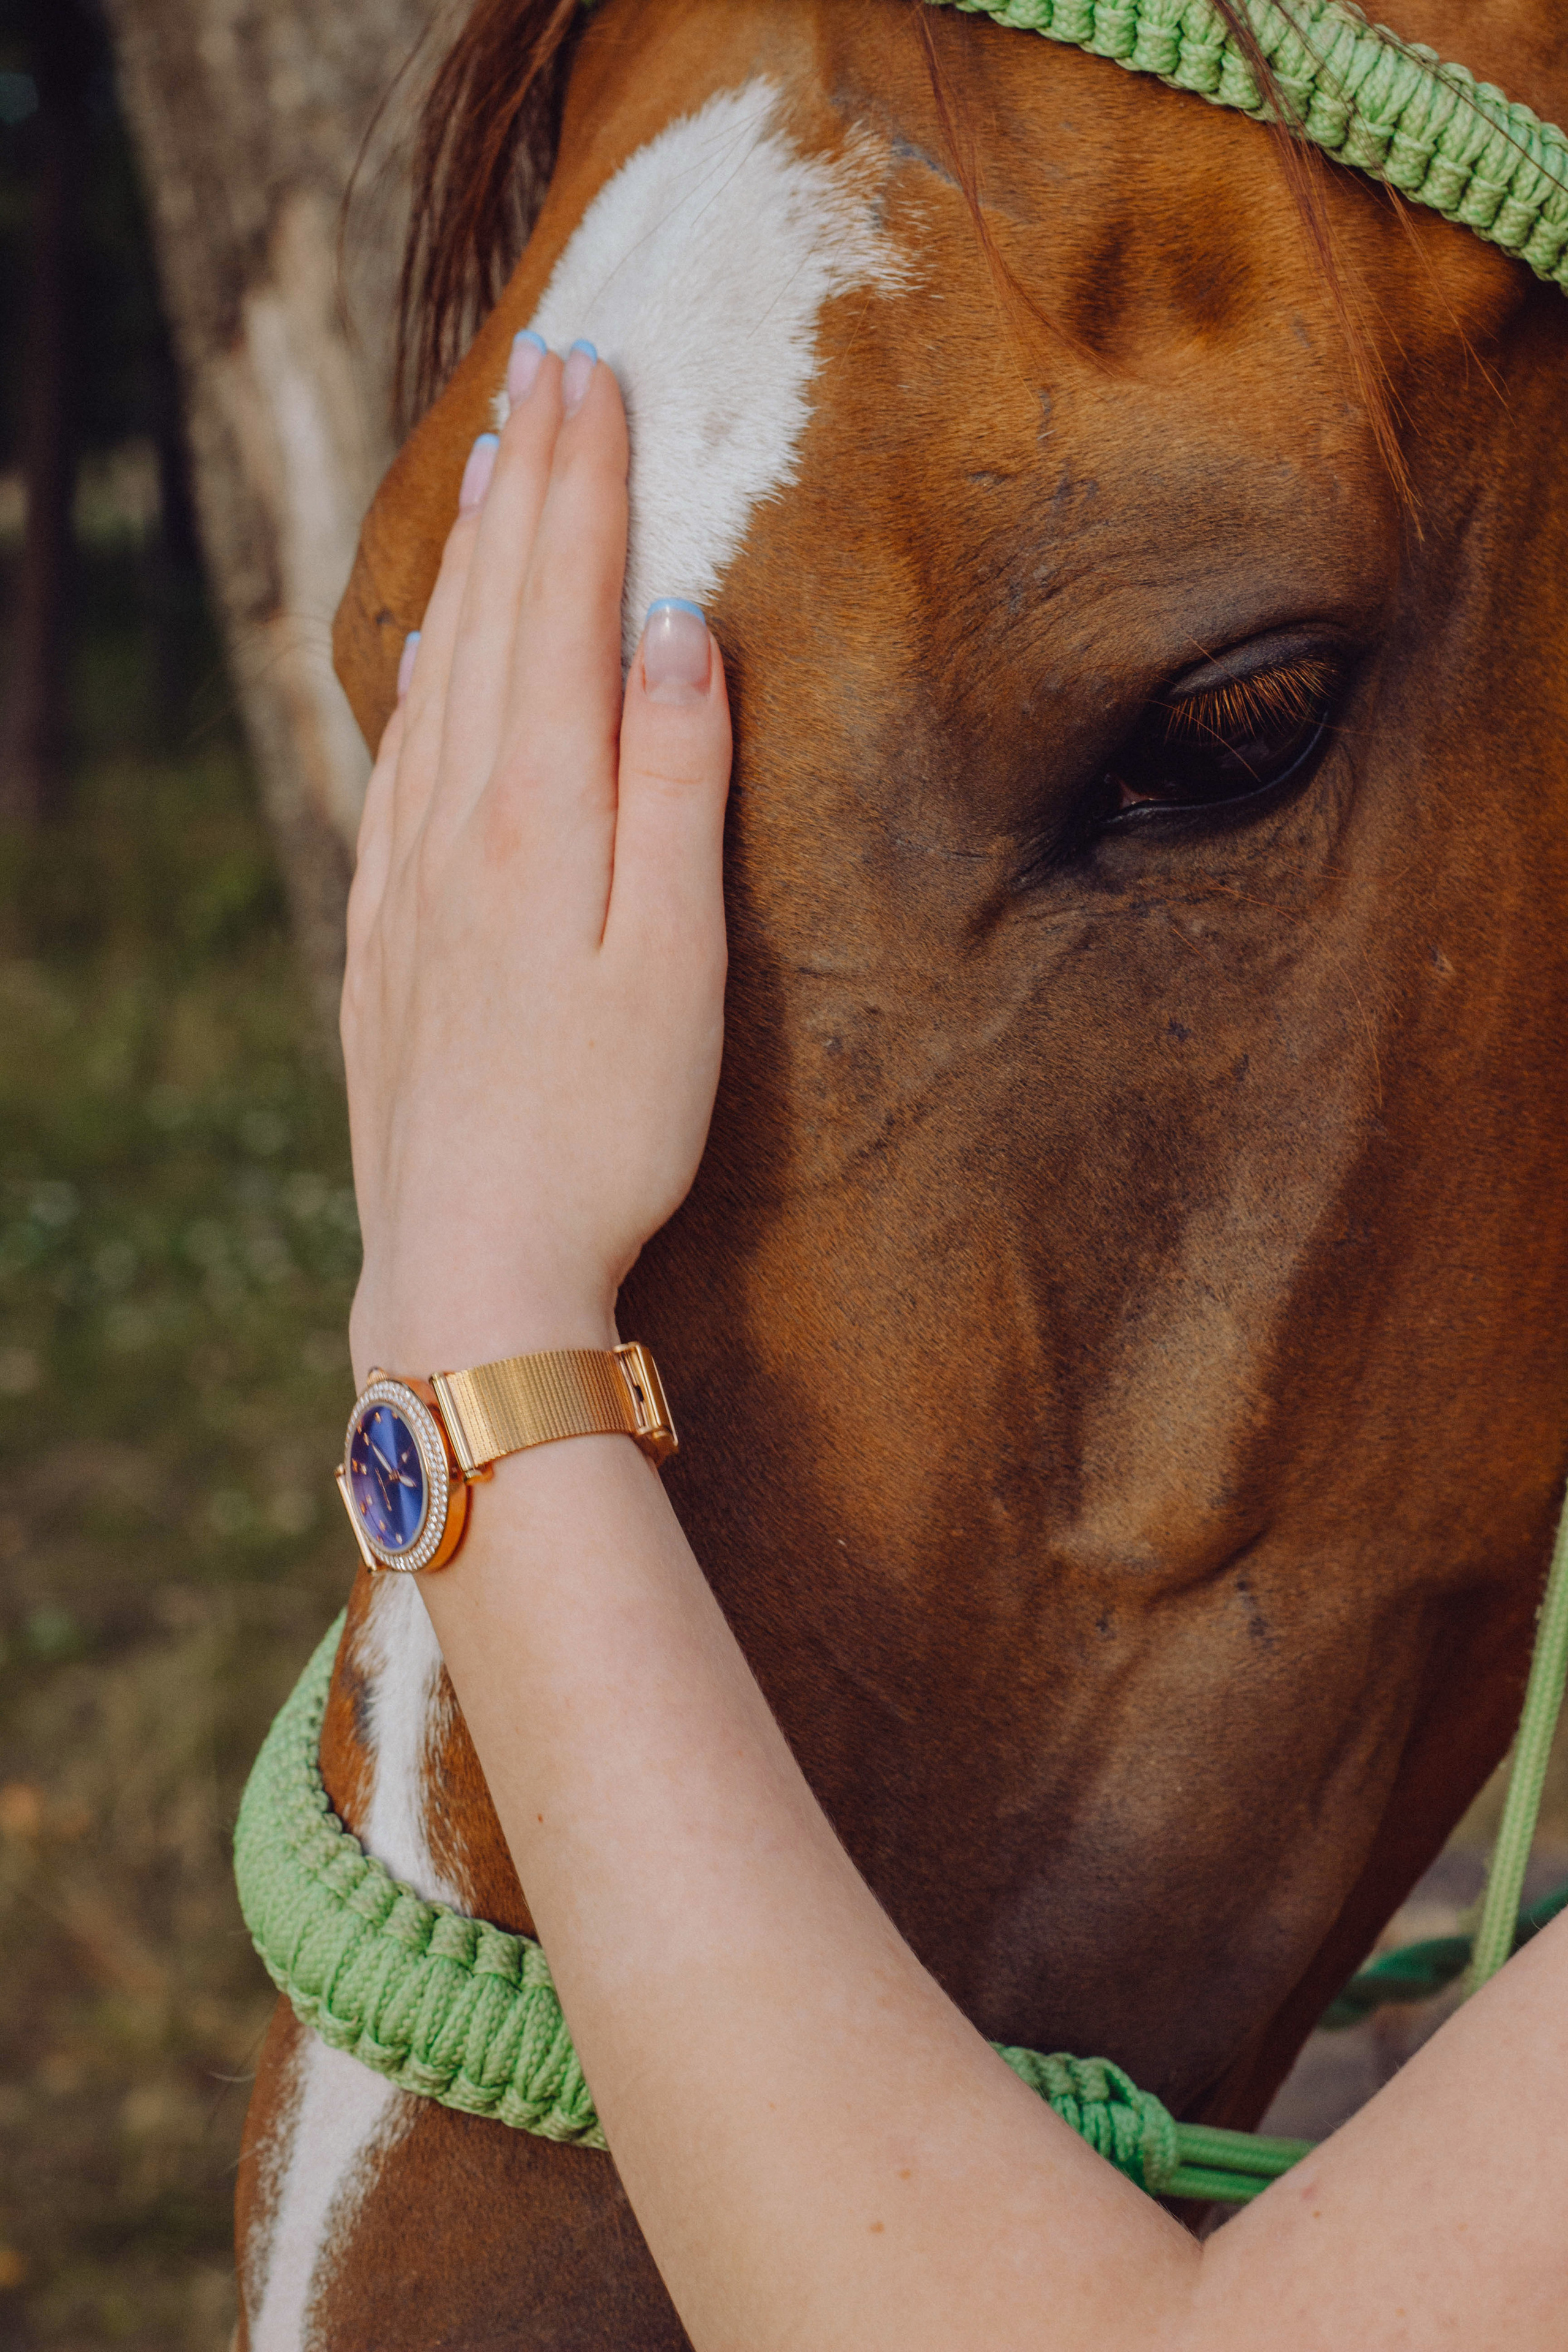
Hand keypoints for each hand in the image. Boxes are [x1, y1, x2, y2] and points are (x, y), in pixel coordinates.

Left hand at [341, 339, 731, 1383]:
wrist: (471, 1260)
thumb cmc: (605, 1129)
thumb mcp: (677, 963)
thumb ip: (678, 787)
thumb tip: (677, 629)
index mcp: (539, 816)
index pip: (567, 607)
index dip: (585, 485)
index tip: (599, 374)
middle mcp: (454, 824)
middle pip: (495, 616)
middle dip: (527, 484)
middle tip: (546, 370)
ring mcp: (402, 877)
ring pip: (438, 675)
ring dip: (470, 561)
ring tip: (490, 467)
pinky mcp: (381, 932)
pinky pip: (394, 761)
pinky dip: (419, 675)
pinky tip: (427, 652)